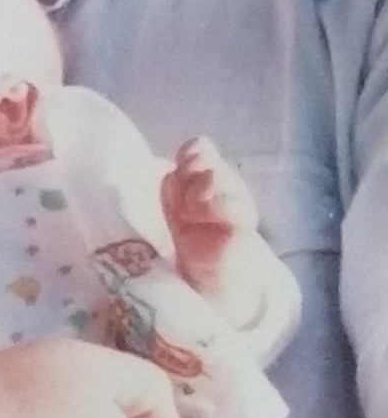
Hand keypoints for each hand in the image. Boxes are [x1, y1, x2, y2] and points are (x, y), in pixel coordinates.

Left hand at [162, 137, 257, 274]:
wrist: (210, 271)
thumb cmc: (192, 233)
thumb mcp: (174, 204)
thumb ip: (173, 182)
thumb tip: (173, 169)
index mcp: (211, 172)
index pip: (201, 146)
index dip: (187, 154)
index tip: (178, 172)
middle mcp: (228, 182)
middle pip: (204, 160)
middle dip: (184, 177)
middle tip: (182, 202)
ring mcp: (239, 200)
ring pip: (214, 176)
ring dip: (192, 194)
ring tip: (189, 214)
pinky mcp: (245, 222)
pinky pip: (228, 204)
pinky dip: (206, 208)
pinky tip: (197, 219)